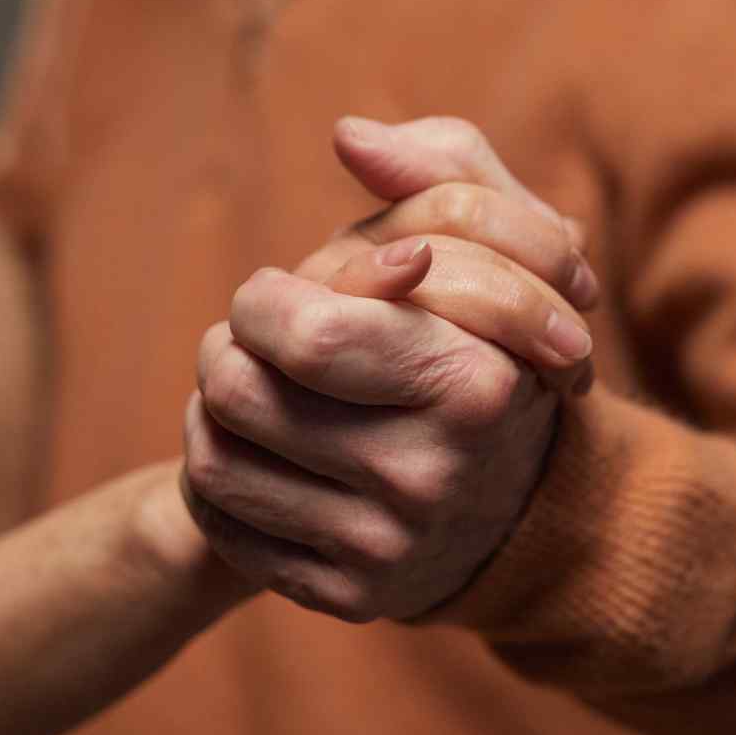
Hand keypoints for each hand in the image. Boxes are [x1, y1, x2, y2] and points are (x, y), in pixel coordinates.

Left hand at [184, 117, 591, 621]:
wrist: (523, 505)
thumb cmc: (487, 343)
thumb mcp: (496, 245)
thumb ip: (441, 170)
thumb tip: (349, 137)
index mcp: (476, 381)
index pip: (304, 331)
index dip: (268, 298)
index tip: (288, 292)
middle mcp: (432, 476)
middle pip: (239, 389)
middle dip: (228, 344)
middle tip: (254, 336)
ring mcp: (388, 547)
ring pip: (213, 456)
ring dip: (212, 406)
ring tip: (254, 386)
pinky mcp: (347, 597)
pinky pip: (221, 523)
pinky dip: (219, 475)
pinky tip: (260, 452)